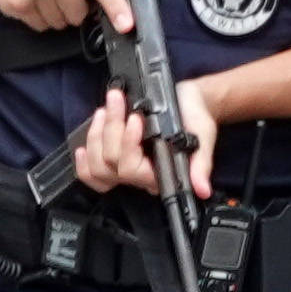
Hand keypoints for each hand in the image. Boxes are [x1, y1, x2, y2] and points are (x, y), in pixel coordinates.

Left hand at [65, 85, 212, 197]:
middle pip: (110, 165)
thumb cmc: (196, 119)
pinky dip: (86, 151)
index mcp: (160, 174)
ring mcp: (123, 166)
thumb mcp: (204, 137)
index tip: (136, 119)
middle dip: (111, 130)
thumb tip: (203, 189)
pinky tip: (89, 134)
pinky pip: (90, 169)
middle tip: (118, 103)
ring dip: (97, 133)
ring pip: (97, 165)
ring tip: (107, 108)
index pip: (132, 170)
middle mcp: (140, 174)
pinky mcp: (113, 155)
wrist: (190, 102)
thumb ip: (201, 164)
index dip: (128, 145)